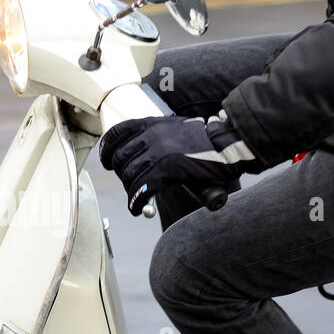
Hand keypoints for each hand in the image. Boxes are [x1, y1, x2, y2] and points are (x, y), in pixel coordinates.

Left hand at [100, 114, 248, 215]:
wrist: (228, 144)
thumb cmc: (206, 141)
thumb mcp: (176, 128)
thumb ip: (157, 137)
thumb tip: (141, 155)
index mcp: (152, 123)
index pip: (116, 133)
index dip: (106, 150)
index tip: (105, 162)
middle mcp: (151, 136)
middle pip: (119, 159)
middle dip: (120, 175)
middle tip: (129, 185)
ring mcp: (158, 153)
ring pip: (129, 176)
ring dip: (129, 191)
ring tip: (136, 200)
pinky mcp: (166, 170)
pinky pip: (141, 189)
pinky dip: (136, 202)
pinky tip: (138, 209)